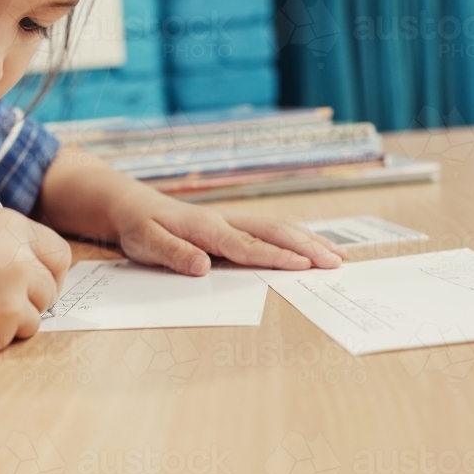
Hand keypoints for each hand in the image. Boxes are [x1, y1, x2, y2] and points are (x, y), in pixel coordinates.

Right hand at [0, 207, 70, 357]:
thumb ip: (4, 243)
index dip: (47, 271)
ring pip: (37, 315)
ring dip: (12, 319)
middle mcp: (17, 256)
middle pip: (52, 286)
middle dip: (33, 297)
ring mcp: (11, 293)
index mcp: (7, 224)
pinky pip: (15, 337)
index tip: (34, 282)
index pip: (58, 252)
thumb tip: (37, 264)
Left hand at [111, 192, 346, 275]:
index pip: (246, 246)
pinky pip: (270, 229)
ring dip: (308, 240)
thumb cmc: (141, 227)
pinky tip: (313, 245)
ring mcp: (232, 221)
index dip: (276, 256)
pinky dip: (296, 236)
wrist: (135, 206)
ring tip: (338, 255)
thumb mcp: (146, 243)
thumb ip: (174, 254)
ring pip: (277, 228)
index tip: (304, 264)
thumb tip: (202, 267)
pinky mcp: (233, 224)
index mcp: (206, 228)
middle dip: (307, 247)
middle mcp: (224, 221)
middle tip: (336, 262)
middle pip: (273, 232)